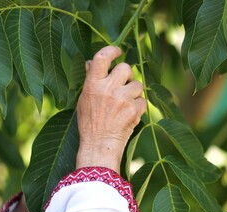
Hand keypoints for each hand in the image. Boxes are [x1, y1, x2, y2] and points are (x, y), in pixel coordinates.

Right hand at [75, 46, 146, 172]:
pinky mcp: (134, 110)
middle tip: (123, 85)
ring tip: (125, 104)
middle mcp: (108, 89)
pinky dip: (138, 107)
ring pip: (138, 84)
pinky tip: (129, 115)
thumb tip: (93, 62)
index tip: (118, 51)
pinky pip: (143, 100)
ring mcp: (122, 99)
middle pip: (126, 68)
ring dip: (134, 92)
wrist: (99, 146)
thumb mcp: (83, 100)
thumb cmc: (89, 123)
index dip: (112, 50)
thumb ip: (90, 80)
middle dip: (127, 75)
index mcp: (92, 84)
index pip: (103, 57)